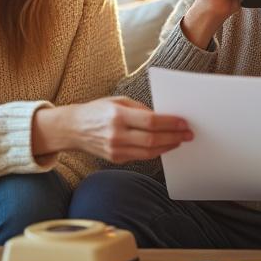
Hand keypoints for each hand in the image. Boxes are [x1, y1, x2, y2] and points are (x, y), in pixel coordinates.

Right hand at [33, 97, 191, 162]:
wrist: (72, 129)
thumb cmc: (97, 111)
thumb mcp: (117, 101)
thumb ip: (140, 109)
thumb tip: (164, 117)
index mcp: (117, 116)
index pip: (150, 121)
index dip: (170, 123)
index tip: (184, 122)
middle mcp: (116, 134)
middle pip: (152, 139)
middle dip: (174, 136)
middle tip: (188, 134)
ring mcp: (115, 149)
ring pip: (149, 151)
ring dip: (168, 146)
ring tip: (180, 140)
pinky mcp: (115, 159)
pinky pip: (141, 156)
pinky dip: (156, 151)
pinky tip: (165, 146)